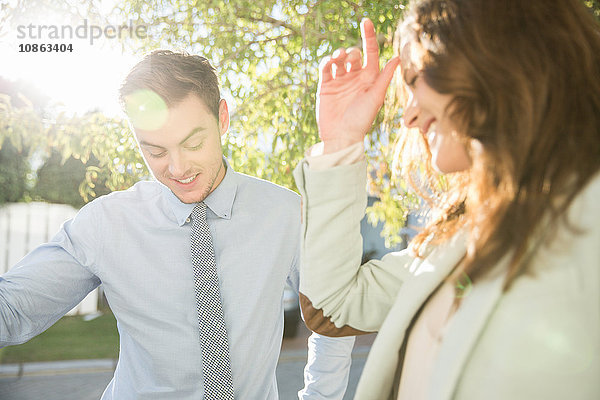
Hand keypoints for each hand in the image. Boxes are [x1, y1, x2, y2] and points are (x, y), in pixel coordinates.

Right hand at [316, 18, 399, 153]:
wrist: (341, 136)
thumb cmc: (362, 120)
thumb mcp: (375, 97)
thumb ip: (385, 77)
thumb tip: (398, 57)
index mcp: (369, 78)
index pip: (371, 52)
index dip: (369, 36)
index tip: (366, 21)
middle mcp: (355, 78)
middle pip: (354, 54)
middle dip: (352, 52)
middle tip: (349, 58)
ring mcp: (340, 81)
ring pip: (339, 59)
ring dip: (338, 54)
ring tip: (338, 58)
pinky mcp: (326, 87)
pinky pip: (326, 69)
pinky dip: (326, 62)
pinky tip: (329, 63)